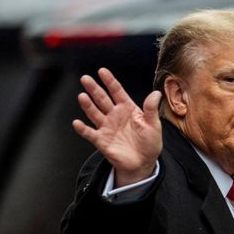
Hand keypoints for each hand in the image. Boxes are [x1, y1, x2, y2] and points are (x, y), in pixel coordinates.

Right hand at [73, 68, 162, 186]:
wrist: (143, 163)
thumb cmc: (149, 143)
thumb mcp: (153, 125)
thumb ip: (151, 109)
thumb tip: (156, 93)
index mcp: (127, 108)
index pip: (116, 91)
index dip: (109, 81)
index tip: (102, 71)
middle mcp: (114, 115)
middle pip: (102, 99)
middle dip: (94, 89)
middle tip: (85, 78)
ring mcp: (106, 127)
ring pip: (94, 113)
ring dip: (87, 105)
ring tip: (82, 96)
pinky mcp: (101, 141)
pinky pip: (90, 133)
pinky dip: (82, 129)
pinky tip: (76, 123)